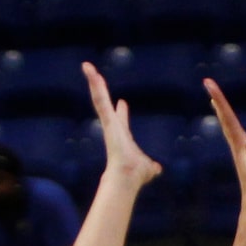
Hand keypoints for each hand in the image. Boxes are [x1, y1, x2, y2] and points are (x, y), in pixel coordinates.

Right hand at [82, 62, 161, 186]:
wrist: (127, 178)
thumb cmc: (136, 176)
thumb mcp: (148, 168)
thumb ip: (152, 167)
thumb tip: (158, 169)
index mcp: (123, 137)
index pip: (122, 121)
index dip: (122, 113)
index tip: (122, 102)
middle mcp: (114, 128)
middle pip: (106, 106)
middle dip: (101, 90)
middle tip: (95, 76)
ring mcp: (109, 124)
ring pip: (100, 99)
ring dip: (94, 82)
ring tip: (88, 67)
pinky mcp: (107, 121)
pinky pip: (100, 100)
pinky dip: (96, 86)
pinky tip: (91, 72)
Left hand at [203, 78, 245, 209]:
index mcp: (239, 145)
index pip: (227, 117)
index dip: (219, 98)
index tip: (208, 82)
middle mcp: (237, 147)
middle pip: (225, 119)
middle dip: (218, 100)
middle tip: (209, 84)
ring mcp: (240, 153)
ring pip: (229, 128)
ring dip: (223, 113)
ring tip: (216, 102)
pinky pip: (236, 137)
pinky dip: (233, 127)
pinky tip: (235, 129)